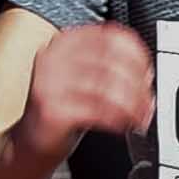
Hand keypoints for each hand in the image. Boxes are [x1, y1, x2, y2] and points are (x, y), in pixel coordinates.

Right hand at [19, 18, 152, 153]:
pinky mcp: (51, 109)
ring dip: (132, 106)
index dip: (136, 55)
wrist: (31, 141)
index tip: (147, 73)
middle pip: (112, 62)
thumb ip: (107, 66)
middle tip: (147, 101)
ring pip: (108, 88)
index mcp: (63, 43)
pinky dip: (118, 119)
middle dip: (138, 85)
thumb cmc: (62, 108)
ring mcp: (49, 83)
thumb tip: (145, 73)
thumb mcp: (82, 77)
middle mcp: (53, 58)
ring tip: (138, 117)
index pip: (110, 36)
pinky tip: (122, 125)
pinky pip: (98, 111)